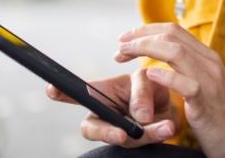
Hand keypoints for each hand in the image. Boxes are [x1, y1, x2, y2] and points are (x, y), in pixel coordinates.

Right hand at [45, 70, 178, 147]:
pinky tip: (168, 127)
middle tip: (122, 134)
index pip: (77, 94)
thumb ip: (141, 93)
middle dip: (106, 132)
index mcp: (101, 94)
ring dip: (145, 133)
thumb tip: (140, 117)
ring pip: (124, 138)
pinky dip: (158, 134)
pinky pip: (142, 143)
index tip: (51, 89)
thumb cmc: (152, 89)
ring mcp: (119, 132)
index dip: (62, 92)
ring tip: (164, 125)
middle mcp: (105, 116)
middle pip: (91, 129)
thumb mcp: (147, 82)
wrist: (173, 108)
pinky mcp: (135, 143)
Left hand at [115, 23, 224, 157]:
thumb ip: (187, 69)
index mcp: (207, 57)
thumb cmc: (219, 116)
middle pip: (170, 36)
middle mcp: (209, 63)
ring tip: (124, 55)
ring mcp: (209, 81)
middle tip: (119, 47)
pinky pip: (185, 84)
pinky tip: (149, 76)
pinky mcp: (206, 102)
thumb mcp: (204, 86)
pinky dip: (165, 77)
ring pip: (175, 52)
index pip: (174, 30)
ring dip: (144, 49)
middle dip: (140, 37)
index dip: (146, 30)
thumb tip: (161, 59)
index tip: (125, 38)